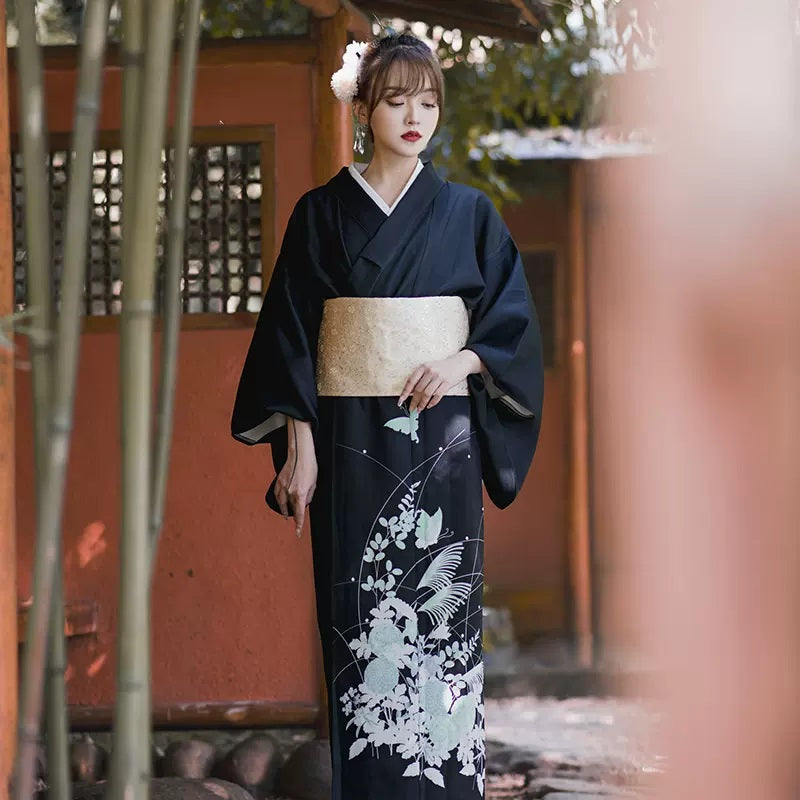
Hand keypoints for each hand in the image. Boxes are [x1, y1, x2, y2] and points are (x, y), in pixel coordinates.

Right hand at [274, 419, 316, 535]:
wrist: (300, 453)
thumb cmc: (309, 466)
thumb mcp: (314, 483)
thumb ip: (309, 496)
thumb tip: (305, 503)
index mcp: (300, 493)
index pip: (299, 514)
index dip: (298, 525)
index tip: (297, 533)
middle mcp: (289, 491)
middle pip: (290, 508)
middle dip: (294, 514)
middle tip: (296, 520)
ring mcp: (282, 486)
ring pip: (281, 503)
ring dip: (284, 509)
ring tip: (286, 514)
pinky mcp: (278, 481)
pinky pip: (276, 494)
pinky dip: (278, 500)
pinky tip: (280, 502)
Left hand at [398, 350, 482, 411]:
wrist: (460, 362)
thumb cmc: (443, 367)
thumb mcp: (430, 368)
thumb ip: (420, 378)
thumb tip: (411, 392)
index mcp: (423, 367)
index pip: (411, 381)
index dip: (405, 392)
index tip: (401, 400)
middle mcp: (430, 371)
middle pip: (418, 389)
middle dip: (414, 401)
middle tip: (412, 408)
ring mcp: (439, 377)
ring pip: (427, 394)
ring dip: (422, 403)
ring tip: (419, 409)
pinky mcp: (447, 383)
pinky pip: (437, 395)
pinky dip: (432, 402)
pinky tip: (429, 405)